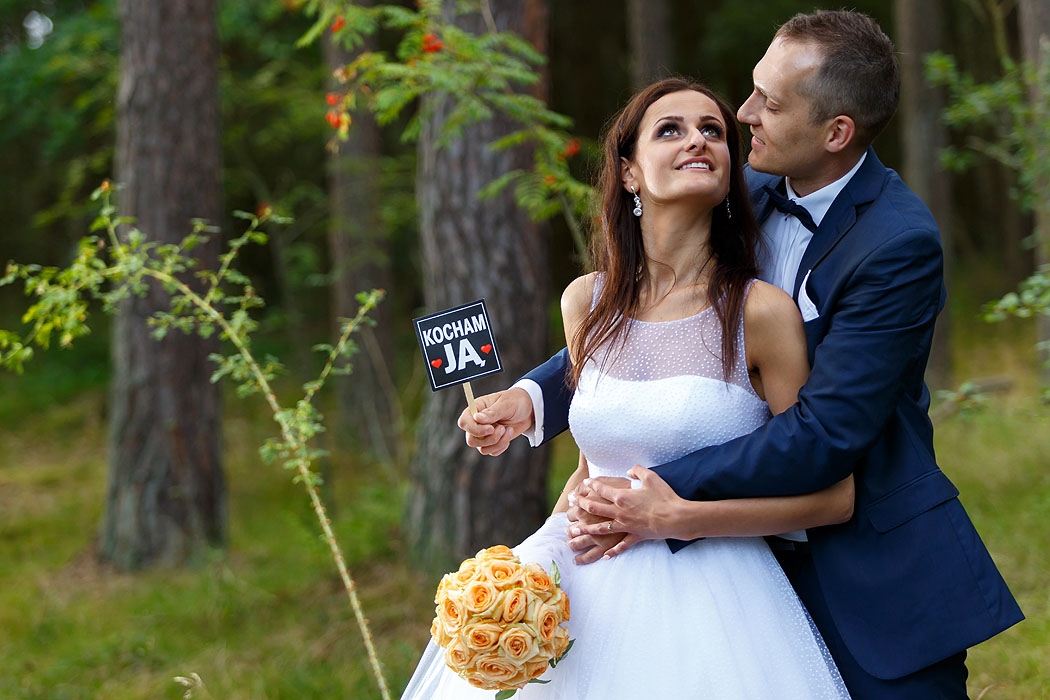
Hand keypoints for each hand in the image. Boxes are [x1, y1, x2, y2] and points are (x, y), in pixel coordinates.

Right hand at [457, 388, 533, 455]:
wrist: (528, 410)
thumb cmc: (516, 401)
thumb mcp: (506, 404)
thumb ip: (492, 412)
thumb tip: (477, 418)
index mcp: (476, 409)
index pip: (464, 422)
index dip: (474, 429)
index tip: (491, 428)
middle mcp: (477, 423)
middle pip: (471, 440)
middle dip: (489, 439)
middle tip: (503, 428)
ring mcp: (483, 434)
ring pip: (482, 448)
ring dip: (498, 442)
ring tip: (508, 429)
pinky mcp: (492, 442)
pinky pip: (492, 452)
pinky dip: (502, 446)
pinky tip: (509, 433)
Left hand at [570, 466, 684, 556]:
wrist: (676, 518)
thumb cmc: (664, 496)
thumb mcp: (651, 477)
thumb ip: (638, 471)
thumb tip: (629, 471)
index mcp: (622, 497)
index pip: (602, 489)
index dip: (592, 485)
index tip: (584, 483)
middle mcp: (620, 512)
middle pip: (594, 508)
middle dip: (580, 504)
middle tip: (571, 501)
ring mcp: (626, 526)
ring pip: (601, 529)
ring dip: (586, 529)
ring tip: (573, 531)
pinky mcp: (635, 536)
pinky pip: (622, 546)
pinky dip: (613, 551)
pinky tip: (605, 555)